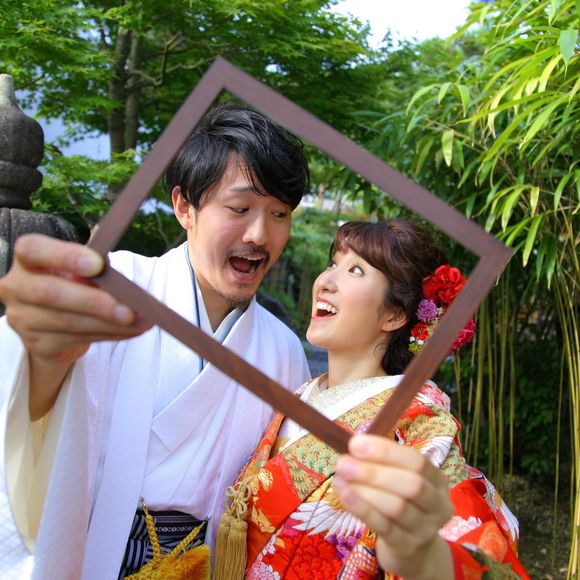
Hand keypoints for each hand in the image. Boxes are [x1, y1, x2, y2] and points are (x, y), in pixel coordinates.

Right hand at [0, 235, 151, 418]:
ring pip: (68, 322)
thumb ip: (95, 271)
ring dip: (111, 324)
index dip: (64, 256)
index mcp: (27, 259)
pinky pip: (76, 339)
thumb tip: (122, 285)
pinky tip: (130, 331)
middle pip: (50, 293)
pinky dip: (109, 335)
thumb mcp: (82, 271)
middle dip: (95, 302)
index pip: (33, 250)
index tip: (98, 264)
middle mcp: (16, 287)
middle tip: (130, 310)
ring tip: (140, 322)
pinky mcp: (37, 344)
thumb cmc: (72, 284)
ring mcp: (22, 319)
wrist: (56, 322)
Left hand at [333, 434, 453, 579]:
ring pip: (397, 507)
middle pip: (411, 485)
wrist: (414, 551)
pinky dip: (362, 508)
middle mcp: (438, 505)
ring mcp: (425, 529)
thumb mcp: (399, 480)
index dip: (386, 451)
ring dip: (364, 490)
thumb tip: (355, 445)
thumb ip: (382, 462)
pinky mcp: (407, 548)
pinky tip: (344, 495)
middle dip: (373, 472)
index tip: (355, 444)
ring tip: (340, 478)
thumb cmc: (401, 503)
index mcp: (437, 480)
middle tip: (343, 463)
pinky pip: (383, 527)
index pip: (417, 462)